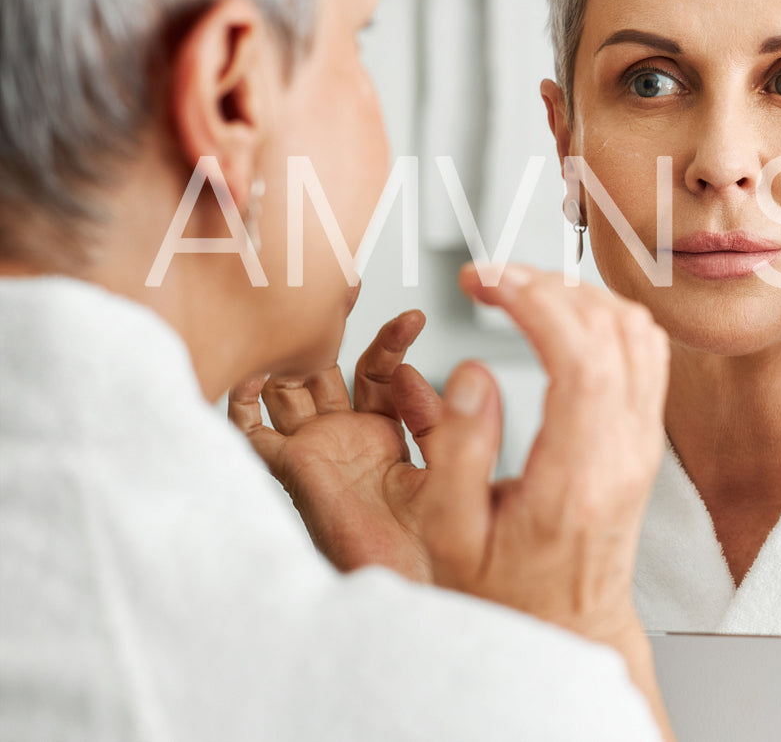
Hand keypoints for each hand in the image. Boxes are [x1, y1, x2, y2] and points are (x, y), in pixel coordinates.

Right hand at [229, 310, 444, 580]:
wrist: (409, 590)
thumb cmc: (434, 545)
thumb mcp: (445, 468)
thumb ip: (437, 423)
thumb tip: (426, 372)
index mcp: (386, 435)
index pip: (380, 372)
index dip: (392, 343)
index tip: (415, 317)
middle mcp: (345, 438)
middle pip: (329, 368)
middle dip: (330, 327)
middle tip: (343, 283)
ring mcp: (314, 450)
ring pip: (291, 387)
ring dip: (291, 351)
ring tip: (301, 306)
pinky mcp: (289, 469)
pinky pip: (252, 431)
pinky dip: (243, 401)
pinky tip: (255, 374)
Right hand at [428, 263, 671, 737]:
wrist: (568, 632)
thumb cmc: (504, 594)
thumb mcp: (452, 537)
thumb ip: (460, 451)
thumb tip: (475, 372)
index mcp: (578, 478)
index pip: (583, 359)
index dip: (535, 301)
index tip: (484, 280)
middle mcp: (624, 454)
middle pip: (613, 331)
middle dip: (548, 283)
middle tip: (489, 277)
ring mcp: (644, 444)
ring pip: (638, 332)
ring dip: (579, 292)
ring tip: (517, 290)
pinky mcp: (645, 437)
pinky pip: (646, 351)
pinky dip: (605, 314)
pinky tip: (560, 313)